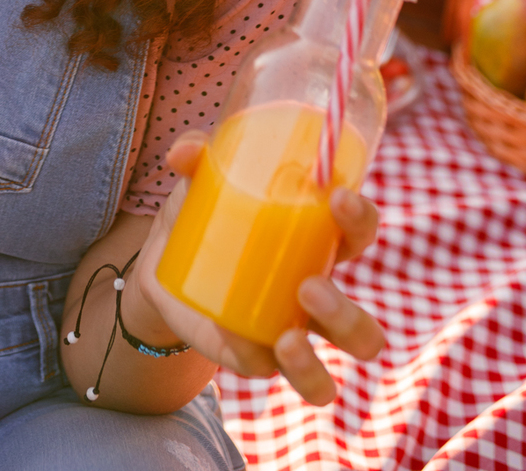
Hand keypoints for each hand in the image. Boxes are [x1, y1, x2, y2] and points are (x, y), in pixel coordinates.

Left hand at [127, 134, 385, 406]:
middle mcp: (313, 299)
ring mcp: (286, 334)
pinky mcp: (250, 356)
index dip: (362, 219)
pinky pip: (262, 369)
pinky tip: (234, 336)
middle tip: (309, 285)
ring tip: (288, 337)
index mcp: (317, 244)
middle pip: (360, 328)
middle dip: (346, 315)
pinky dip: (251, 357)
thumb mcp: (202, 181)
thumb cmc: (204, 211)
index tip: (339, 197)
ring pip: (325, 375)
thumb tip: (183, 150)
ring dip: (313, 363)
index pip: (359, 233)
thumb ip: (197, 159)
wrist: (163, 263)